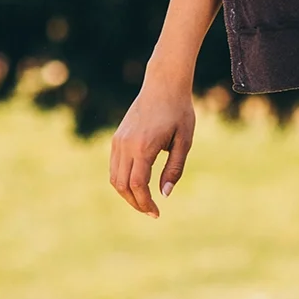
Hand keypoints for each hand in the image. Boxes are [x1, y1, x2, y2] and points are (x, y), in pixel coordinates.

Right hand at [109, 72, 196, 217]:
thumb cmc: (179, 112)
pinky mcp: (117, 138)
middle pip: (123, 185)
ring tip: (145, 202)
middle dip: (136, 203)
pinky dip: (123, 180)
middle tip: (151, 212)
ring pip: (114, 178)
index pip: (137, 185)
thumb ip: (175, 168)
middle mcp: (126, 145)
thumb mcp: (184, 141)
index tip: (157, 213)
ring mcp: (118, 141)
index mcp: (143, 147)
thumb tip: (165, 194)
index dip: (145, 203)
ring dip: (127, 194)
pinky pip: (114, 166)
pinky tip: (138, 185)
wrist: (163, 85)